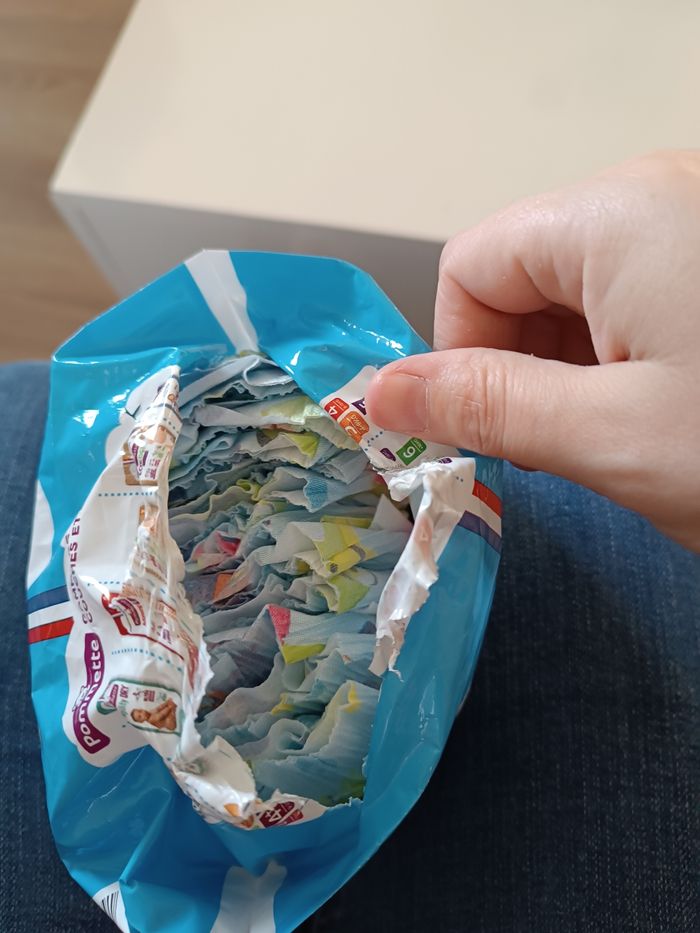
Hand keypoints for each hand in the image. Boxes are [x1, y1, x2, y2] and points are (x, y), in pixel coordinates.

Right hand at [366, 151, 699, 549]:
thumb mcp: (614, 436)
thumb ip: (490, 407)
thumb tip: (379, 393)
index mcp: (616, 214)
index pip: (469, 266)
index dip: (460, 355)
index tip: (497, 428)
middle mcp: (653, 193)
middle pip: (520, 275)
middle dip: (520, 363)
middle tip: (570, 441)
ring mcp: (691, 221)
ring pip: (574, 292)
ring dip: (572, 365)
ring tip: (626, 429)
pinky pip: (630, 294)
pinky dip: (621, 353)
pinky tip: (663, 405)